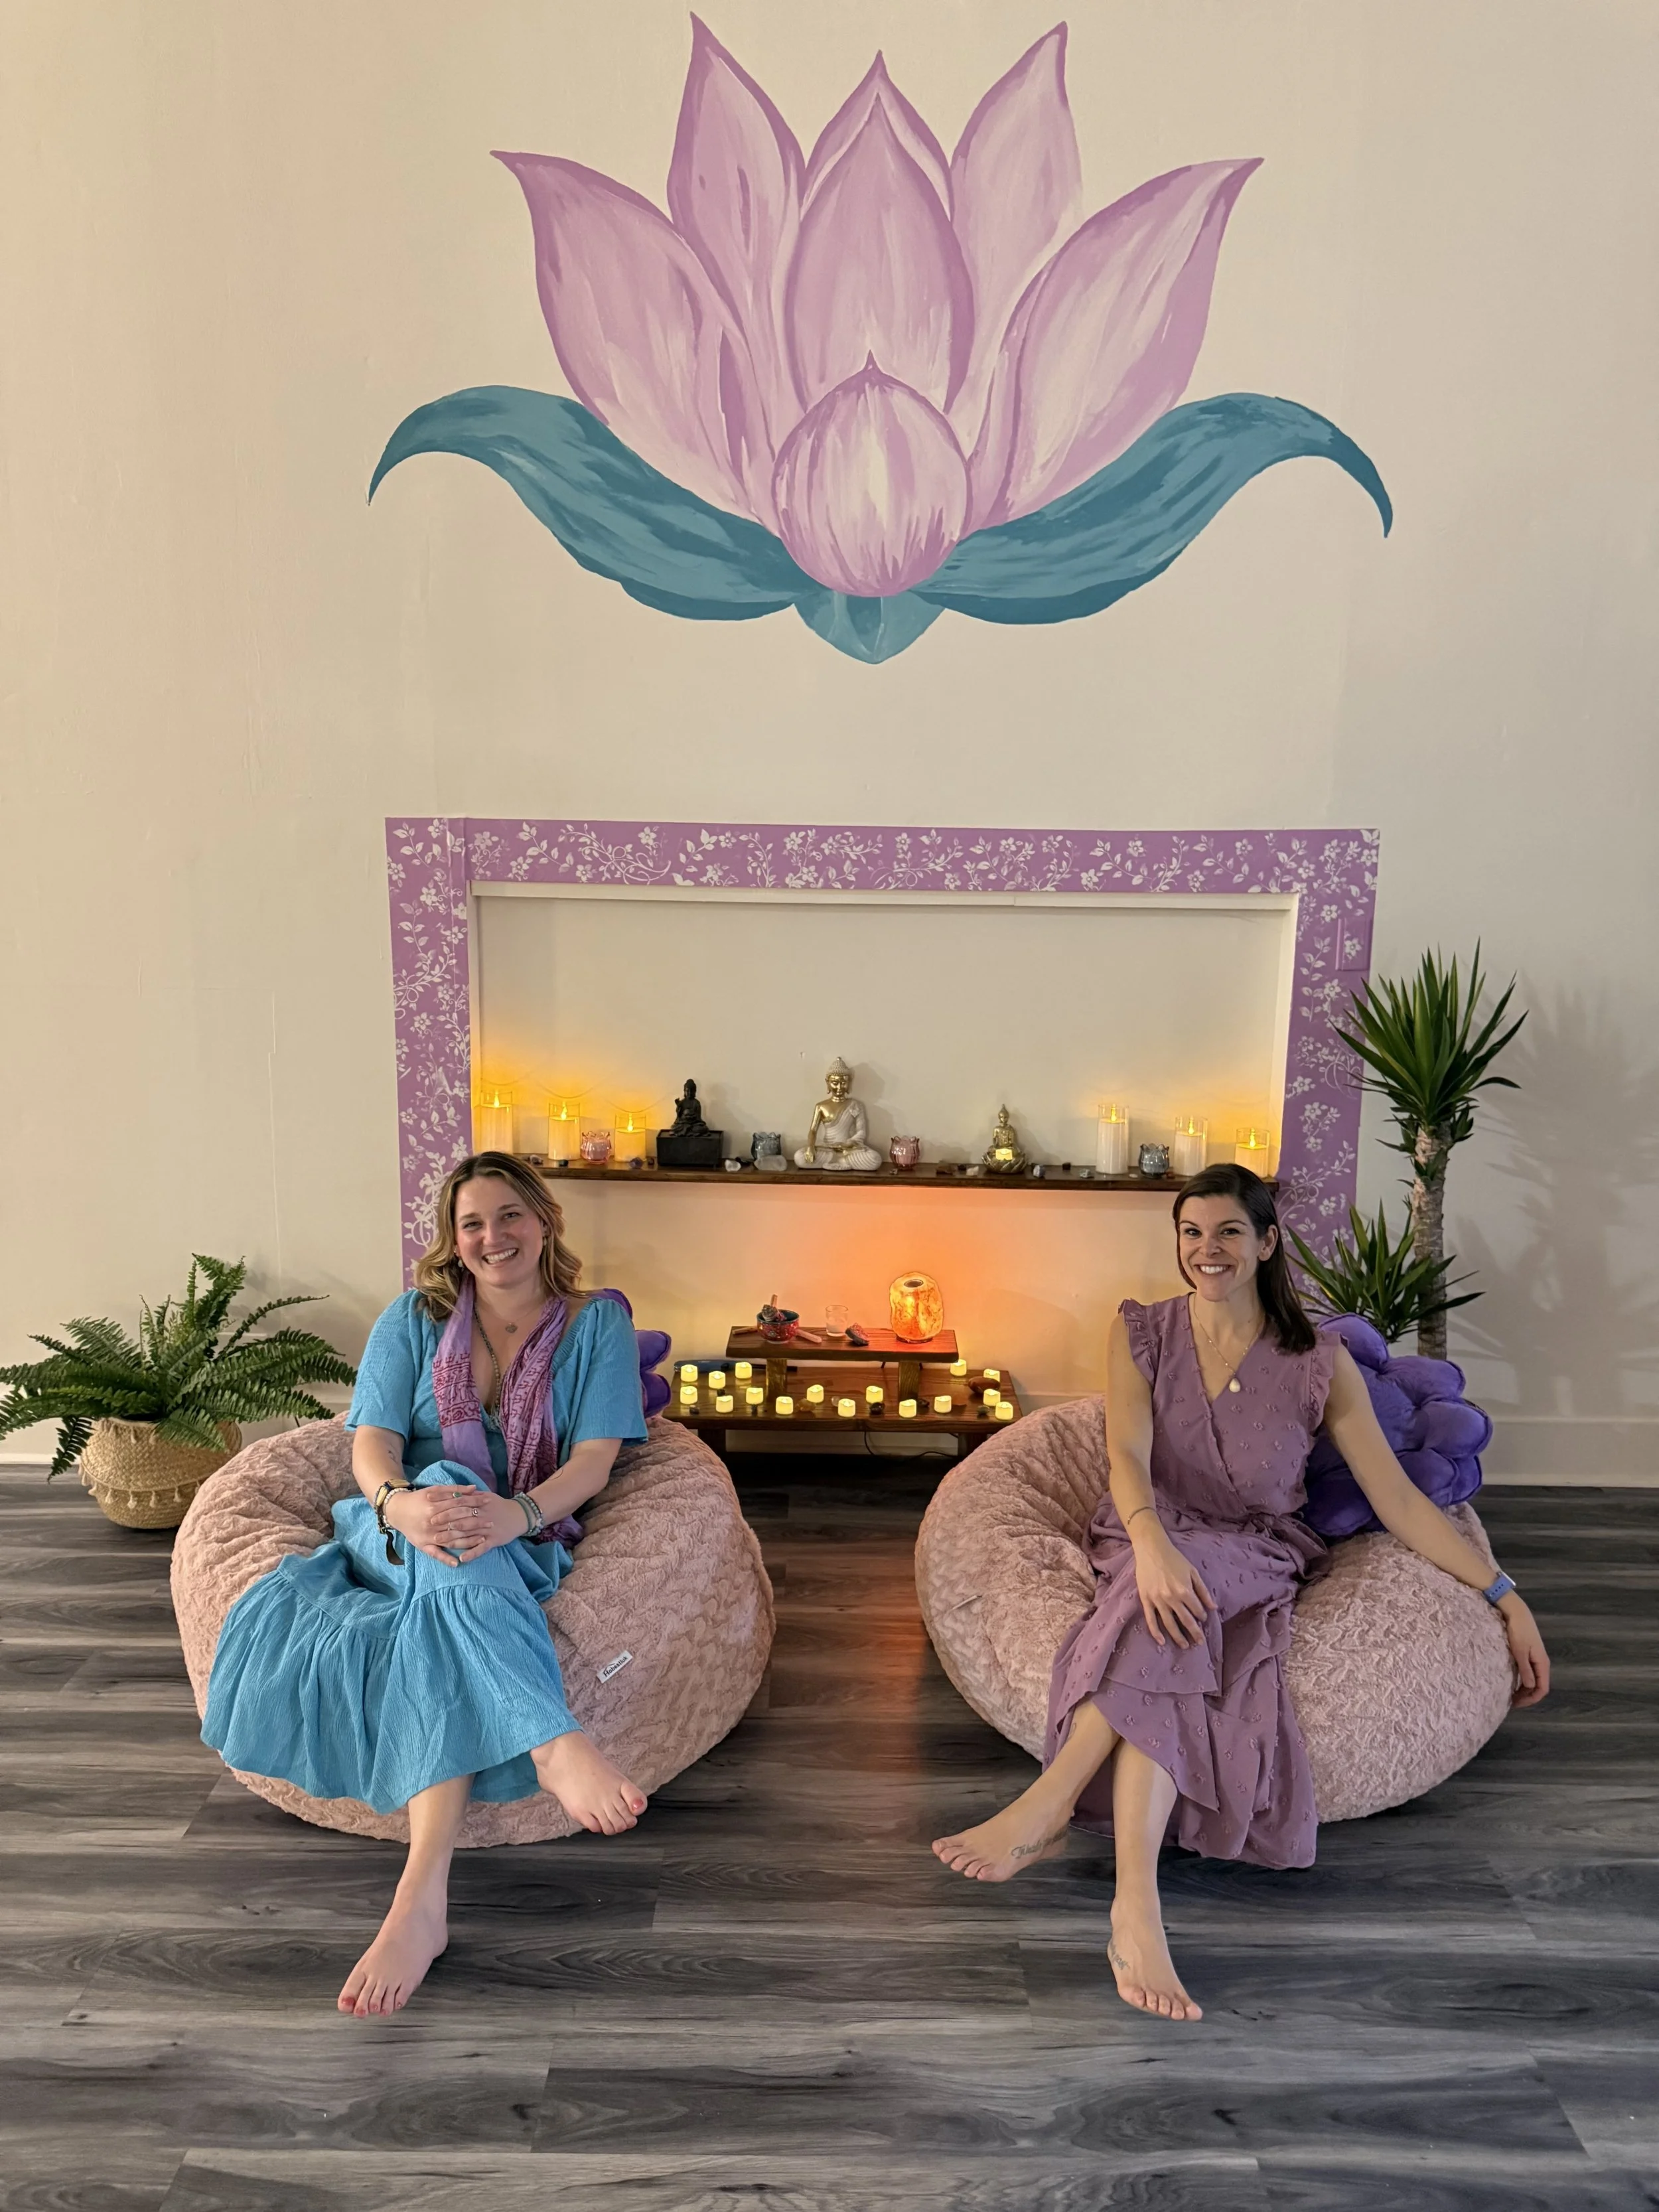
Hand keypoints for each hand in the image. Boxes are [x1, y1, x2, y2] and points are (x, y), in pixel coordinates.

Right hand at [384, 1485, 519, 1565]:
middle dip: (476, 1522)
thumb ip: (454, 1489)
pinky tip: (458, 1563)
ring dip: (468, 1540)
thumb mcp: (434, 1490)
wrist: (396, 1510)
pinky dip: (446, 1559)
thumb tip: (474, 1488)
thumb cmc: (418, 1499)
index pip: (460, 1505)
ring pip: (451, 1538)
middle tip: (491, 1523)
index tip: (489, 1504)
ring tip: (483, 1539)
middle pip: (458, 1522)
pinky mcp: (423, 1545)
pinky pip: (435, 1554)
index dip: (475, 1504)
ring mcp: (428, 1535)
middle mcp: (432, 1522)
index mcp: (435, 1506)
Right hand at [1130, 1528, 1215, 1649]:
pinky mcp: (1145, 1599)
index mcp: (1184, 1590)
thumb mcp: (1193, 1571)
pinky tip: (1162, 1641)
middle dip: (1194, 1633)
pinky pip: (1151, 1619)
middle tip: (1199, 1642)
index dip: (1202, 1616)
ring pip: (1169, 1623)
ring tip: (1185, 1646)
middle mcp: (1171, 1598)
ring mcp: (1157, 1600)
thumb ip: (1203, 1590)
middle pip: (1185, 1621)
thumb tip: (1213, 1607)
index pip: (1196, 1610)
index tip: (1203, 1620)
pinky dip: (1156, 1632)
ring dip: (1178, 1637)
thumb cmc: (1174, 1558)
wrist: (1151, 1548)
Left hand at [1499, 1595, 1550, 1705]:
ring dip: (1524, 1689)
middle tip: (1511, 1702)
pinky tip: (1511, 1683)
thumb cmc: (1518, 1631)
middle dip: (1526, 1696)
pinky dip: (1522, 1680)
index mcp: (1542, 1664)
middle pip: (1538, 1686)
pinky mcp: (1529, 1655)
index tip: (1516, 1704)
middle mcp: (1541, 1663)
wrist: (1516, 1612)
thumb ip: (1525, 1669)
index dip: (1531, 1699)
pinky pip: (1528, 1673)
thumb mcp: (1520, 1651)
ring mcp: (1535, 1659)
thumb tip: (1531, 1687)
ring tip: (1510, 1695)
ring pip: (1533, 1680)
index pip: (1542, 1689)